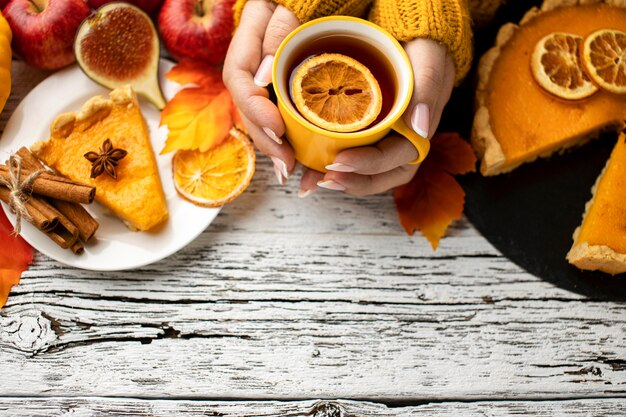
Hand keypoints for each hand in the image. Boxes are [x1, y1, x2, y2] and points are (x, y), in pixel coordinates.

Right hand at [223, 0, 298, 185]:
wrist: (307, 2)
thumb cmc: (299, 1)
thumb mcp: (286, 10)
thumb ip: (275, 36)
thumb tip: (263, 78)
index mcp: (244, 45)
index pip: (240, 80)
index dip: (256, 108)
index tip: (277, 128)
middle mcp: (248, 69)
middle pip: (248, 109)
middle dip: (266, 141)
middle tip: (286, 165)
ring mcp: (259, 83)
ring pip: (260, 119)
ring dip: (273, 148)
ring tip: (290, 172)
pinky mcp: (275, 93)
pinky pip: (274, 118)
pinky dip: (284, 140)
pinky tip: (295, 161)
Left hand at [299, 38, 455, 196]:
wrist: (407, 36)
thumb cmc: (422, 46)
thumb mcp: (429, 58)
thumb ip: (427, 87)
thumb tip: (421, 127)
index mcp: (419, 131)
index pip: (397, 159)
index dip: (369, 166)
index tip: (340, 162)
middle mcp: (402, 141)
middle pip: (380, 175)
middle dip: (352, 181)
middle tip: (323, 178)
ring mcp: (384, 139)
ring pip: (364, 172)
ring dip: (339, 180)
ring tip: (312, 181)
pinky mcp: (366, 132)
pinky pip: (350, 155)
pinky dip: (331, 164)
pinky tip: (310, 168)